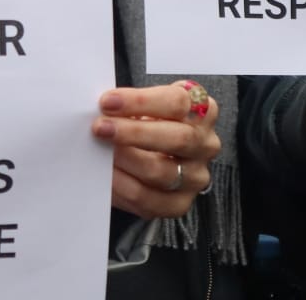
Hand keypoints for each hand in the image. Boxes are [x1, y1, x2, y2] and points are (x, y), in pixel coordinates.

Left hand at [92, 80, 219, 218]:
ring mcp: (196, 176)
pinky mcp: (179, 203)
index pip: (177, 102)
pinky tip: (105, 174)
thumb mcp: (144, 104)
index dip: (140, 101)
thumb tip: (99, 110)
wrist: (151, 151)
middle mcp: (205, 144)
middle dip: (133, 132)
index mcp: (202, 110)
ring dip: (125, 160)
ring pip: (162, 171)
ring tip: (99, 151)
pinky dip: (121, 186)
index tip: (107, 102)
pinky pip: (149, 199)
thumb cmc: (146, 119)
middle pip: (178, 138)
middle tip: (100, 128)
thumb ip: (128, 105)